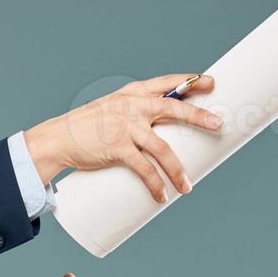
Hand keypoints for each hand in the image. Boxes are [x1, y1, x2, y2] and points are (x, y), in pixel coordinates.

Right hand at [22, 74, 223, 203]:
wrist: (58, 138)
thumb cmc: (88, 125)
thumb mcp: (113, 108)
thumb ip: (136, 113)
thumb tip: (164, 127)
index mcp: (132, 93)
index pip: (167, 84)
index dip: (190, 82)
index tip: (210, 82)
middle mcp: (131, 106)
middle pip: (173, 109)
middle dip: (198, 117)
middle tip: (218, 124)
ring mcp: (125, 127)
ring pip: (163, 148)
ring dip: (177, 169)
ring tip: (187, 186)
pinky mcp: (117, 148)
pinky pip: (143, 168)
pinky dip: (155, 183)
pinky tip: (162, 194)